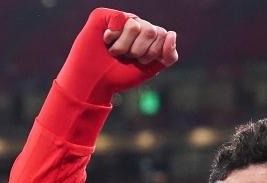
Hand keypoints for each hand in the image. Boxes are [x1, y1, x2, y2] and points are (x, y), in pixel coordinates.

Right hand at [56, 8, 178, 104]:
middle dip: (138, 51)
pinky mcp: (104, 15)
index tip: (139, 62)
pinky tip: (105, 40)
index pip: (164, 36)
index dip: (151, 54)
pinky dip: (112, 35)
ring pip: (135, 26)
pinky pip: (119, 18)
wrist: (94, 83)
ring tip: (113, 52)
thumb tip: (172, 33)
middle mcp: (138, 24)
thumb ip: (168, 56)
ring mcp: (122, 19)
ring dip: (122, 47)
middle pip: (151, 31)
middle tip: (125, 58)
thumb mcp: (149, 70)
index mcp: (150, 36)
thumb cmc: (119, 76)